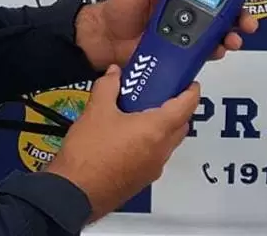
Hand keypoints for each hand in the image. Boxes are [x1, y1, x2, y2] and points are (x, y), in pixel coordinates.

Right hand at [46, 64, 199, 223]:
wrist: (75, 192)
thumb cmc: (89, 153)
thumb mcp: (96, 110)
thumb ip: (108, 87)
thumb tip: (114, 74)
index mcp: (155, 130)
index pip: (185, 107)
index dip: (191, 92)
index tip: (190, 83)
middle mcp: (160, 150)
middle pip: (180, 126)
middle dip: (176, 109)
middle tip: (160, 94)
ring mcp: (152, 168)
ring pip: (167, 142)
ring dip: (161, 127)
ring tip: (137, 113)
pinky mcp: (141, 180)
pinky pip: (153, 156)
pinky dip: (148, 142)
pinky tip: (124, 136)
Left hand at [76, 0, 262, 70]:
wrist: (105, 38)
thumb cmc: (118, 6)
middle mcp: (189, 8)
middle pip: (226, 9)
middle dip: (244, 12)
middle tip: (249, 18)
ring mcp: (188, 30)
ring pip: (221, 31)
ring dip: (235, 33)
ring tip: (236, 38)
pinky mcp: (184, 50)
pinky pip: (207, 50)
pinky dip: (218, 50)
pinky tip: (220, 49)